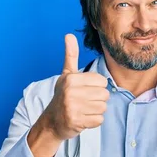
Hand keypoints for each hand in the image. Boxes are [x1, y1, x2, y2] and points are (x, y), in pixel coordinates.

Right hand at [28, 34, 108, 156]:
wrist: (52, 122)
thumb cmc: (63, 96)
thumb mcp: (66, 74)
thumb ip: (71, 55)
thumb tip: (69, 35)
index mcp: (71, 78)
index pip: (102, 81)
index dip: (96, 87)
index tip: (84, 90)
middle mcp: (70, 92)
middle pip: (105, 95)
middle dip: (97, 99)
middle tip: (84, 102)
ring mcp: (72, 107)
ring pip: (103, 107)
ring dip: (96, 110)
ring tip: (83, 110)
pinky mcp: (76, 121)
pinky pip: (99, 120)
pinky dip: (93, 121)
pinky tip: (83, 118)